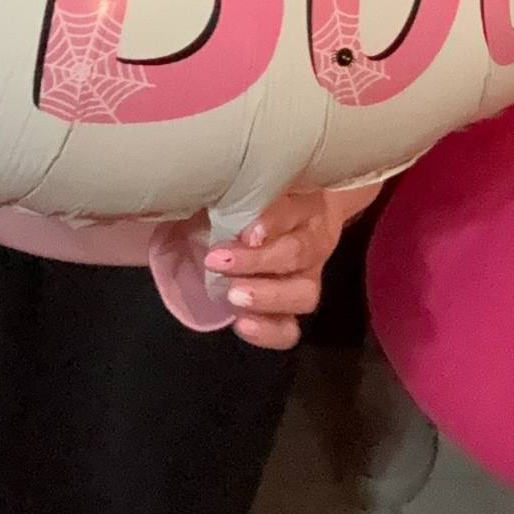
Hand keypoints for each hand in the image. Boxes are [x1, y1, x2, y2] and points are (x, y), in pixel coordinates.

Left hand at [202, 188, 352, 349]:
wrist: (280, 212)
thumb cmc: (252, 193)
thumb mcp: (243, 183)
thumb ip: (232, 187)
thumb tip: (201, 183)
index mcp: (302, 198)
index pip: (294, 208)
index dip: (273, 221)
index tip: (246, 232)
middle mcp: (312, 237)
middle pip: (298, 253)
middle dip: (258, 261)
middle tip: (220, 261)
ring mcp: (308, 275)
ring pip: (303, 293)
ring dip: (267, 296)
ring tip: (233, 296)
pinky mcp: (294, 306)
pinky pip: (291, 328)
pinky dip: (269, 331)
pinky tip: (242, 324)